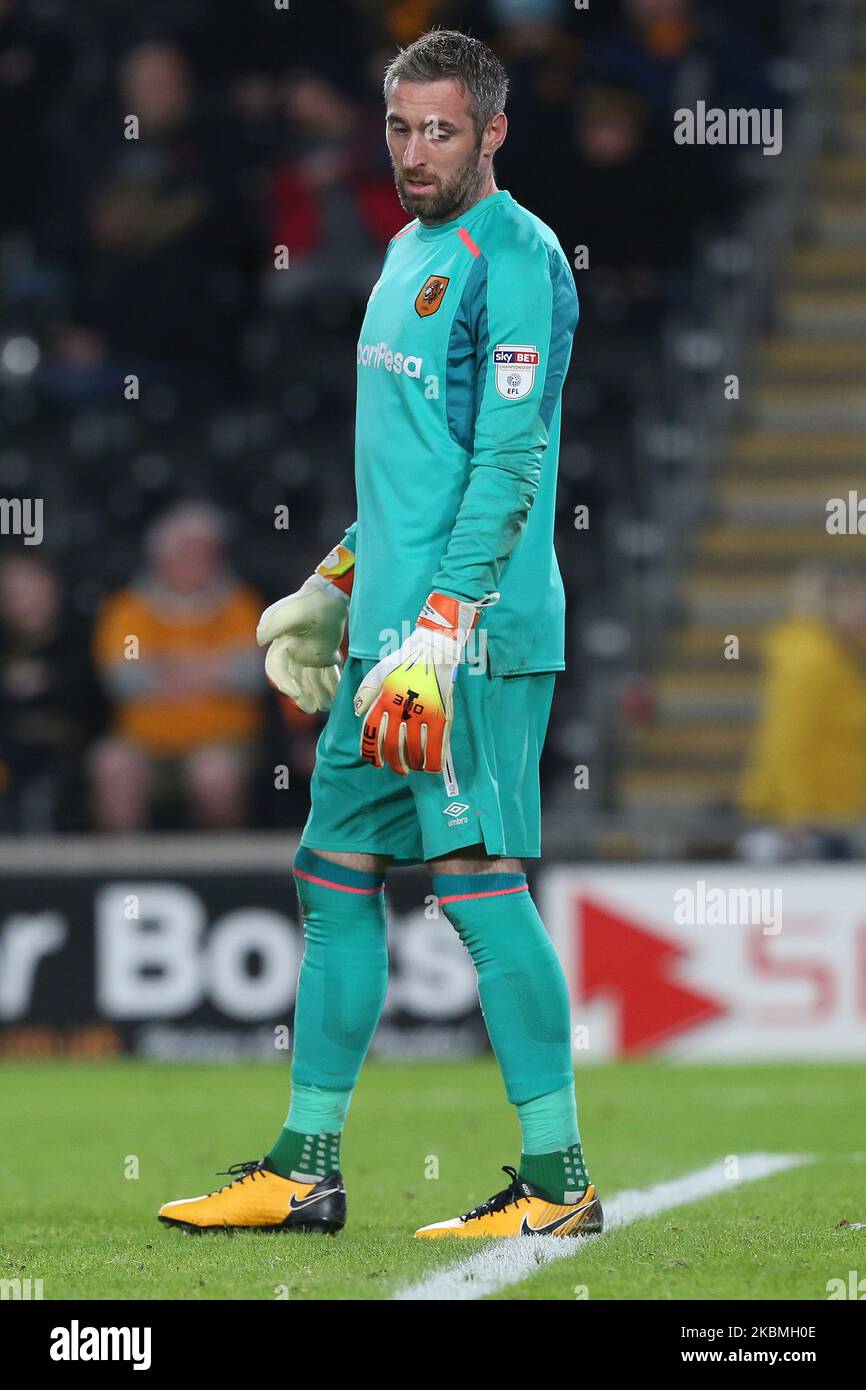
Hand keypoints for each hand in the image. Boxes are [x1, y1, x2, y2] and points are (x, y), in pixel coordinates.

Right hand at [256, 544, 353, 713]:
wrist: (330, 596)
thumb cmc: (309, 604)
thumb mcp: (290, 613)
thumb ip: (274, 624)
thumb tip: (260, 640)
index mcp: (279, 644)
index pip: (277, 670)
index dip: (284, 684)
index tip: (296, 694)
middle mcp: (292, 652)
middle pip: (294, 680)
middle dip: (302, 695)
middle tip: (311, 708)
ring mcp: (309, 655)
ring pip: (311, 680)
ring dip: (318, 694)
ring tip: (326, 707)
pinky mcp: (324, 654)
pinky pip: (326, 674)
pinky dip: (331, 685)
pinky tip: (336, 696)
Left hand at [352, 590, 497, 781]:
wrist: (434, 647)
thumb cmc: (405, 659)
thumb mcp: (378, 671)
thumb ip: (366, 692)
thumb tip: (358, 714)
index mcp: (383, 699)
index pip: (371, 734)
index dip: (371, 753)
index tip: (375, 762)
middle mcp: (400, 709)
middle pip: (393, 746)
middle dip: (394, 763)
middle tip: (398, 769)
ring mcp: (422, 713)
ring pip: (414, 750)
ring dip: (413, 764)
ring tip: (414, 768)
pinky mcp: (441, 714)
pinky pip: (437, 745)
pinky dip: (434, 761)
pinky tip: (433, 767)